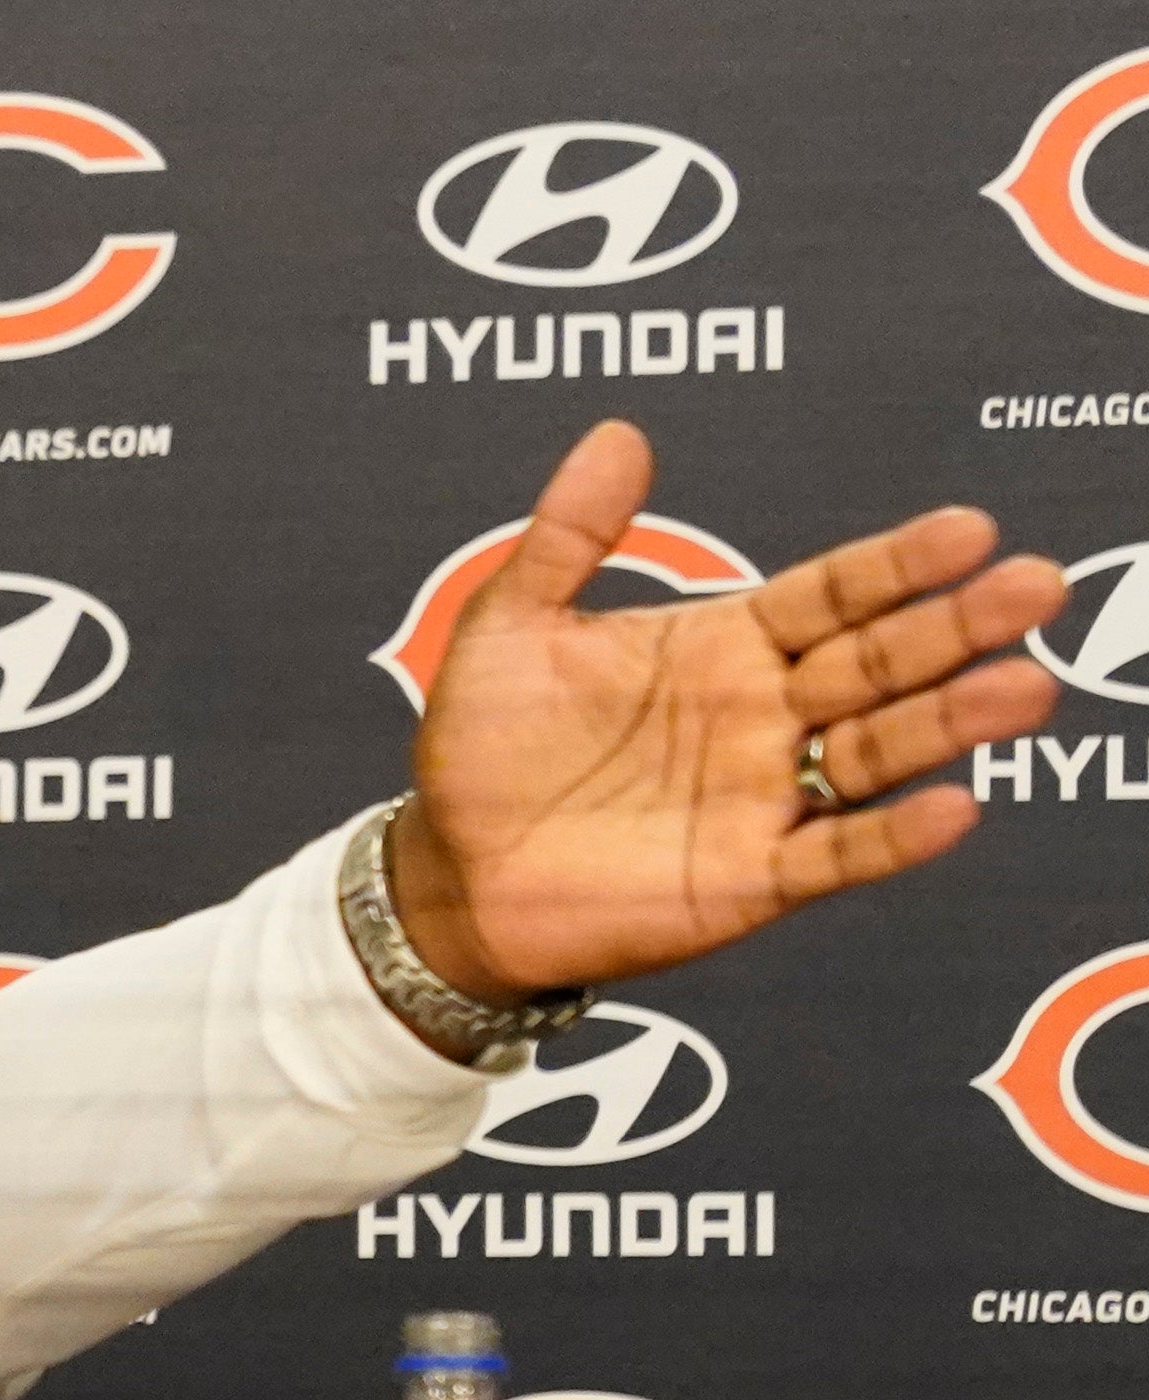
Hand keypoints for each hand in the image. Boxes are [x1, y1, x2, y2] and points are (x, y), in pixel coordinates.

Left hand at [396, 419, 1067, 1004]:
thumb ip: (568, 534)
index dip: (896, 564)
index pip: (830, 593)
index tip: (967, 529)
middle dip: (956, 625)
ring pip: (878, 751)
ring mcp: (763, 796)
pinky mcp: (750, 878)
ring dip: (952, 721)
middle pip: (878, 661)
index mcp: (721, 643)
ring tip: (1025, 687)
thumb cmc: (482, 744)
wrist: (448, 869)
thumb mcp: (510, 624)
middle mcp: (761, 714)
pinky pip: (835, 855)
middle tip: (1037, 585)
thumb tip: (620, 433)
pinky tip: (952, 809)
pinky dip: (892, 838)